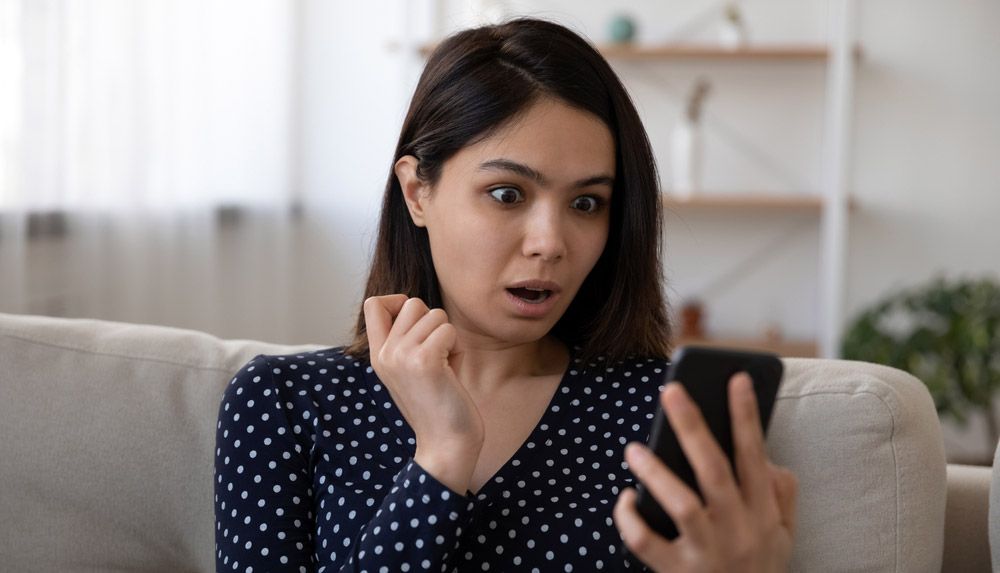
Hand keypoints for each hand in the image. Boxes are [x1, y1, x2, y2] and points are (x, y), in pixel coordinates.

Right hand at [363, 295, 483, 492]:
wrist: (445, 445)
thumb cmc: (437, 405)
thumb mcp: (409, 369)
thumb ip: (405, 340)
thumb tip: (412, 305)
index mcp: (378, 356)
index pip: (373, 304)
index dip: (398, 302)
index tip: (416, 326)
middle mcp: (385, 354)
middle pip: (412, 303)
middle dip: (433, 323)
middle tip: (437, 355)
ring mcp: (402, 356)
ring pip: (435, 315)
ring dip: (448, 337)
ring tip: (444, 367)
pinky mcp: (424, 361)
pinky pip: (448, 330)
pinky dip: (457, 349)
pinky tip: (452, 372)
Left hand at [613, 373, 797, 571]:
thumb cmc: (759, 571)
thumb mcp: (784, 538)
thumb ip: (782, 496)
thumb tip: (770, 458)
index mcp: (762, 514)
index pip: (755, 455)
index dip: (746, 416)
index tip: (735, 378)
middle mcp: (737, 530)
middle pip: (714, 469)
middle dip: (693, 426)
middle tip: (671, 390)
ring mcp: (706, 553)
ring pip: (681, 505)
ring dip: (656, 472)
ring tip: (633, 448)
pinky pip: (646, 543)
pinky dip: (630, 519)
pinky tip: (624, 498)